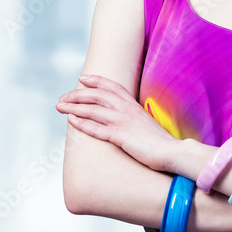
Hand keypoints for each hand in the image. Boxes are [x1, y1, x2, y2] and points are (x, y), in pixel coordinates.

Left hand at [55, 74, 178, 171]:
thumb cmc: (160, 142)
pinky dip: (82, 123)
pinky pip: (97, 128)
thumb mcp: (145, 125)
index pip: (112, 86)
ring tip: (59, 106)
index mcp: (133, 105)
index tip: (82, 78)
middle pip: (98, 95)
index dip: (96, 80)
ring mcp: (124, 122)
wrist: (172, 152)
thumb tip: (124, 121)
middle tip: (63, 97)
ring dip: (74, 107)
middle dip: (78, 94)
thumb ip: (134, 119)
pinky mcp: (121, 136)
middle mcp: (127, 110)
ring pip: (93, 110)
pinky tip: (71, 121)